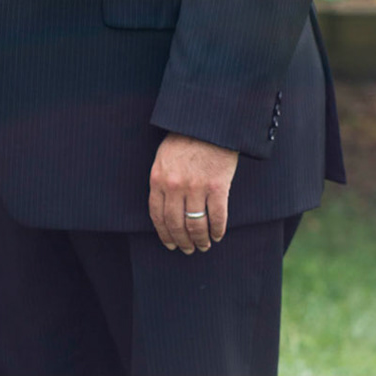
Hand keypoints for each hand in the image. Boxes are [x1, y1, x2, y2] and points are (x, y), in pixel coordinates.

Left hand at [148, 132, 237, 253]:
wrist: (207, 125)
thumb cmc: (184, 140)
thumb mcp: (163, 158)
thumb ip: (162, 182)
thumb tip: (165, 209)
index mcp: (158, 179)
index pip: (157, 215)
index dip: (164, 234)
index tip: (170, 244)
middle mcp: (174, 186)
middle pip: (176, 224)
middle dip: (182, 241)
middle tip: (189, 250)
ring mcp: (196, 187)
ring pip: (196, 224)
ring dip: (201, 240)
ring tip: (204, 246)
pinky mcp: (218, 187)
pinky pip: (217, 217)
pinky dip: (218, 230)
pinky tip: (218, 235)